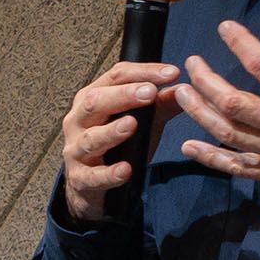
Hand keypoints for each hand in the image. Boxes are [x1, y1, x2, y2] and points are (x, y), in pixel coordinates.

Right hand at [60, 61, 181, 222]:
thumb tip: (184, 90)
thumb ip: (160, 106)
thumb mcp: (140, 123)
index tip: (172, 73)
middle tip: (150, 92)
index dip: (144, 72)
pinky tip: (126, 169)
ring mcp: (75, 150)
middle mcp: (78, 120)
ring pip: (91, 139)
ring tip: (131, 124)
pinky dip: (109, 173)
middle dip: (123, 95)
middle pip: (95, 101)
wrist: (90, 186)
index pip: (116, 76)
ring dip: (111, 132)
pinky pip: (93, 176)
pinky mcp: (79, 178)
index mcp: (92, 98)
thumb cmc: (115, 148)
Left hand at [171, 6, 259, 207]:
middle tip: (191, 63)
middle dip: (205, 80)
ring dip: (198, 112)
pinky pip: (235, 168)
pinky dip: (209, 158)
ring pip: (226, 132)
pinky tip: (188, 147)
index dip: (239, 42)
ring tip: (179, 95)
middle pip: (231, 100)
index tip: (224, 28)